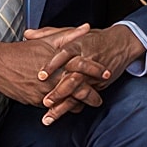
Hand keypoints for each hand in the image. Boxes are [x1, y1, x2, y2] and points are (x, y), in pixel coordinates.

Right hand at [0, 24, 94, 109]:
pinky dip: (61, 109)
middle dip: (91, 94)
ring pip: (66, 100)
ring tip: (85, 106)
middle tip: (100, 98)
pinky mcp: (36, 100)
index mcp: (58, 59)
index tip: (107, 73)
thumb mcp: (48, 39)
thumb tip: (86, 27)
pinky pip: (52, 107)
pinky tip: (68, 110)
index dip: (96, 70)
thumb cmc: (24, 50)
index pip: (83, 65)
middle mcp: (54, 76)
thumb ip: (69, 35)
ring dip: (77, 104)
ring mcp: (45, 90)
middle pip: (78, 88)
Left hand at [30, 24, 146, 123]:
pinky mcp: (97, 84)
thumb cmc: (92, 38)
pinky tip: (61, 114)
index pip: (64, 54)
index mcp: (78, 45)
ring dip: (64, 104)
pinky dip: (73, 107)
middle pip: (72, 76)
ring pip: (78, 91)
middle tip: (45, 101)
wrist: (120, 44)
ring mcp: (93, 74)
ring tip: (50, 114)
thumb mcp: (70, 32)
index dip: (53, 64)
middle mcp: (86, 60)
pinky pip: (85, 97)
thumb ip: (47, 34)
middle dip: (59, 90)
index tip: (41, 75)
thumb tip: (27, 34)